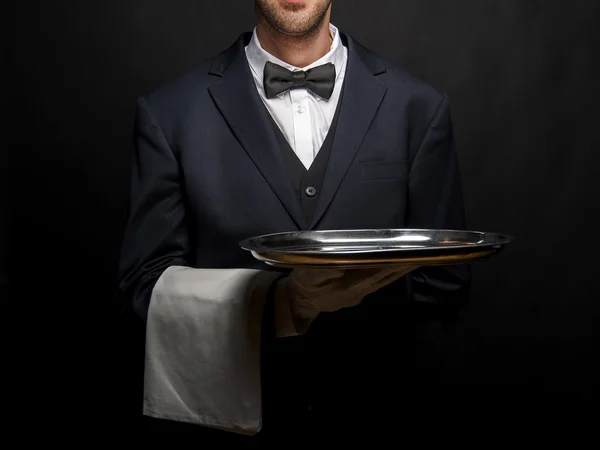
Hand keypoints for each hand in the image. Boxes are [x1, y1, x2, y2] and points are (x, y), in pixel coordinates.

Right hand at [276, 265, 418, 332]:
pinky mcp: (356, 294)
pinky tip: (396, 268)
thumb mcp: (307, 276)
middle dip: (404, 266)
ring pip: (384, 280)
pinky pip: (378, 282)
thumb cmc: (303, 286)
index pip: (378, 272)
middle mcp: (359, 291)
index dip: (394, 263)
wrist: (298, 303)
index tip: (410, 255)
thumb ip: (323, 271)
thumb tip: (341, 265)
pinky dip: (389, 274)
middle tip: (423, 255)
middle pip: (386, 276)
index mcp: (350, 286)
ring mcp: (359, 294)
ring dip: (400, 271)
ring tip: (415, 260)